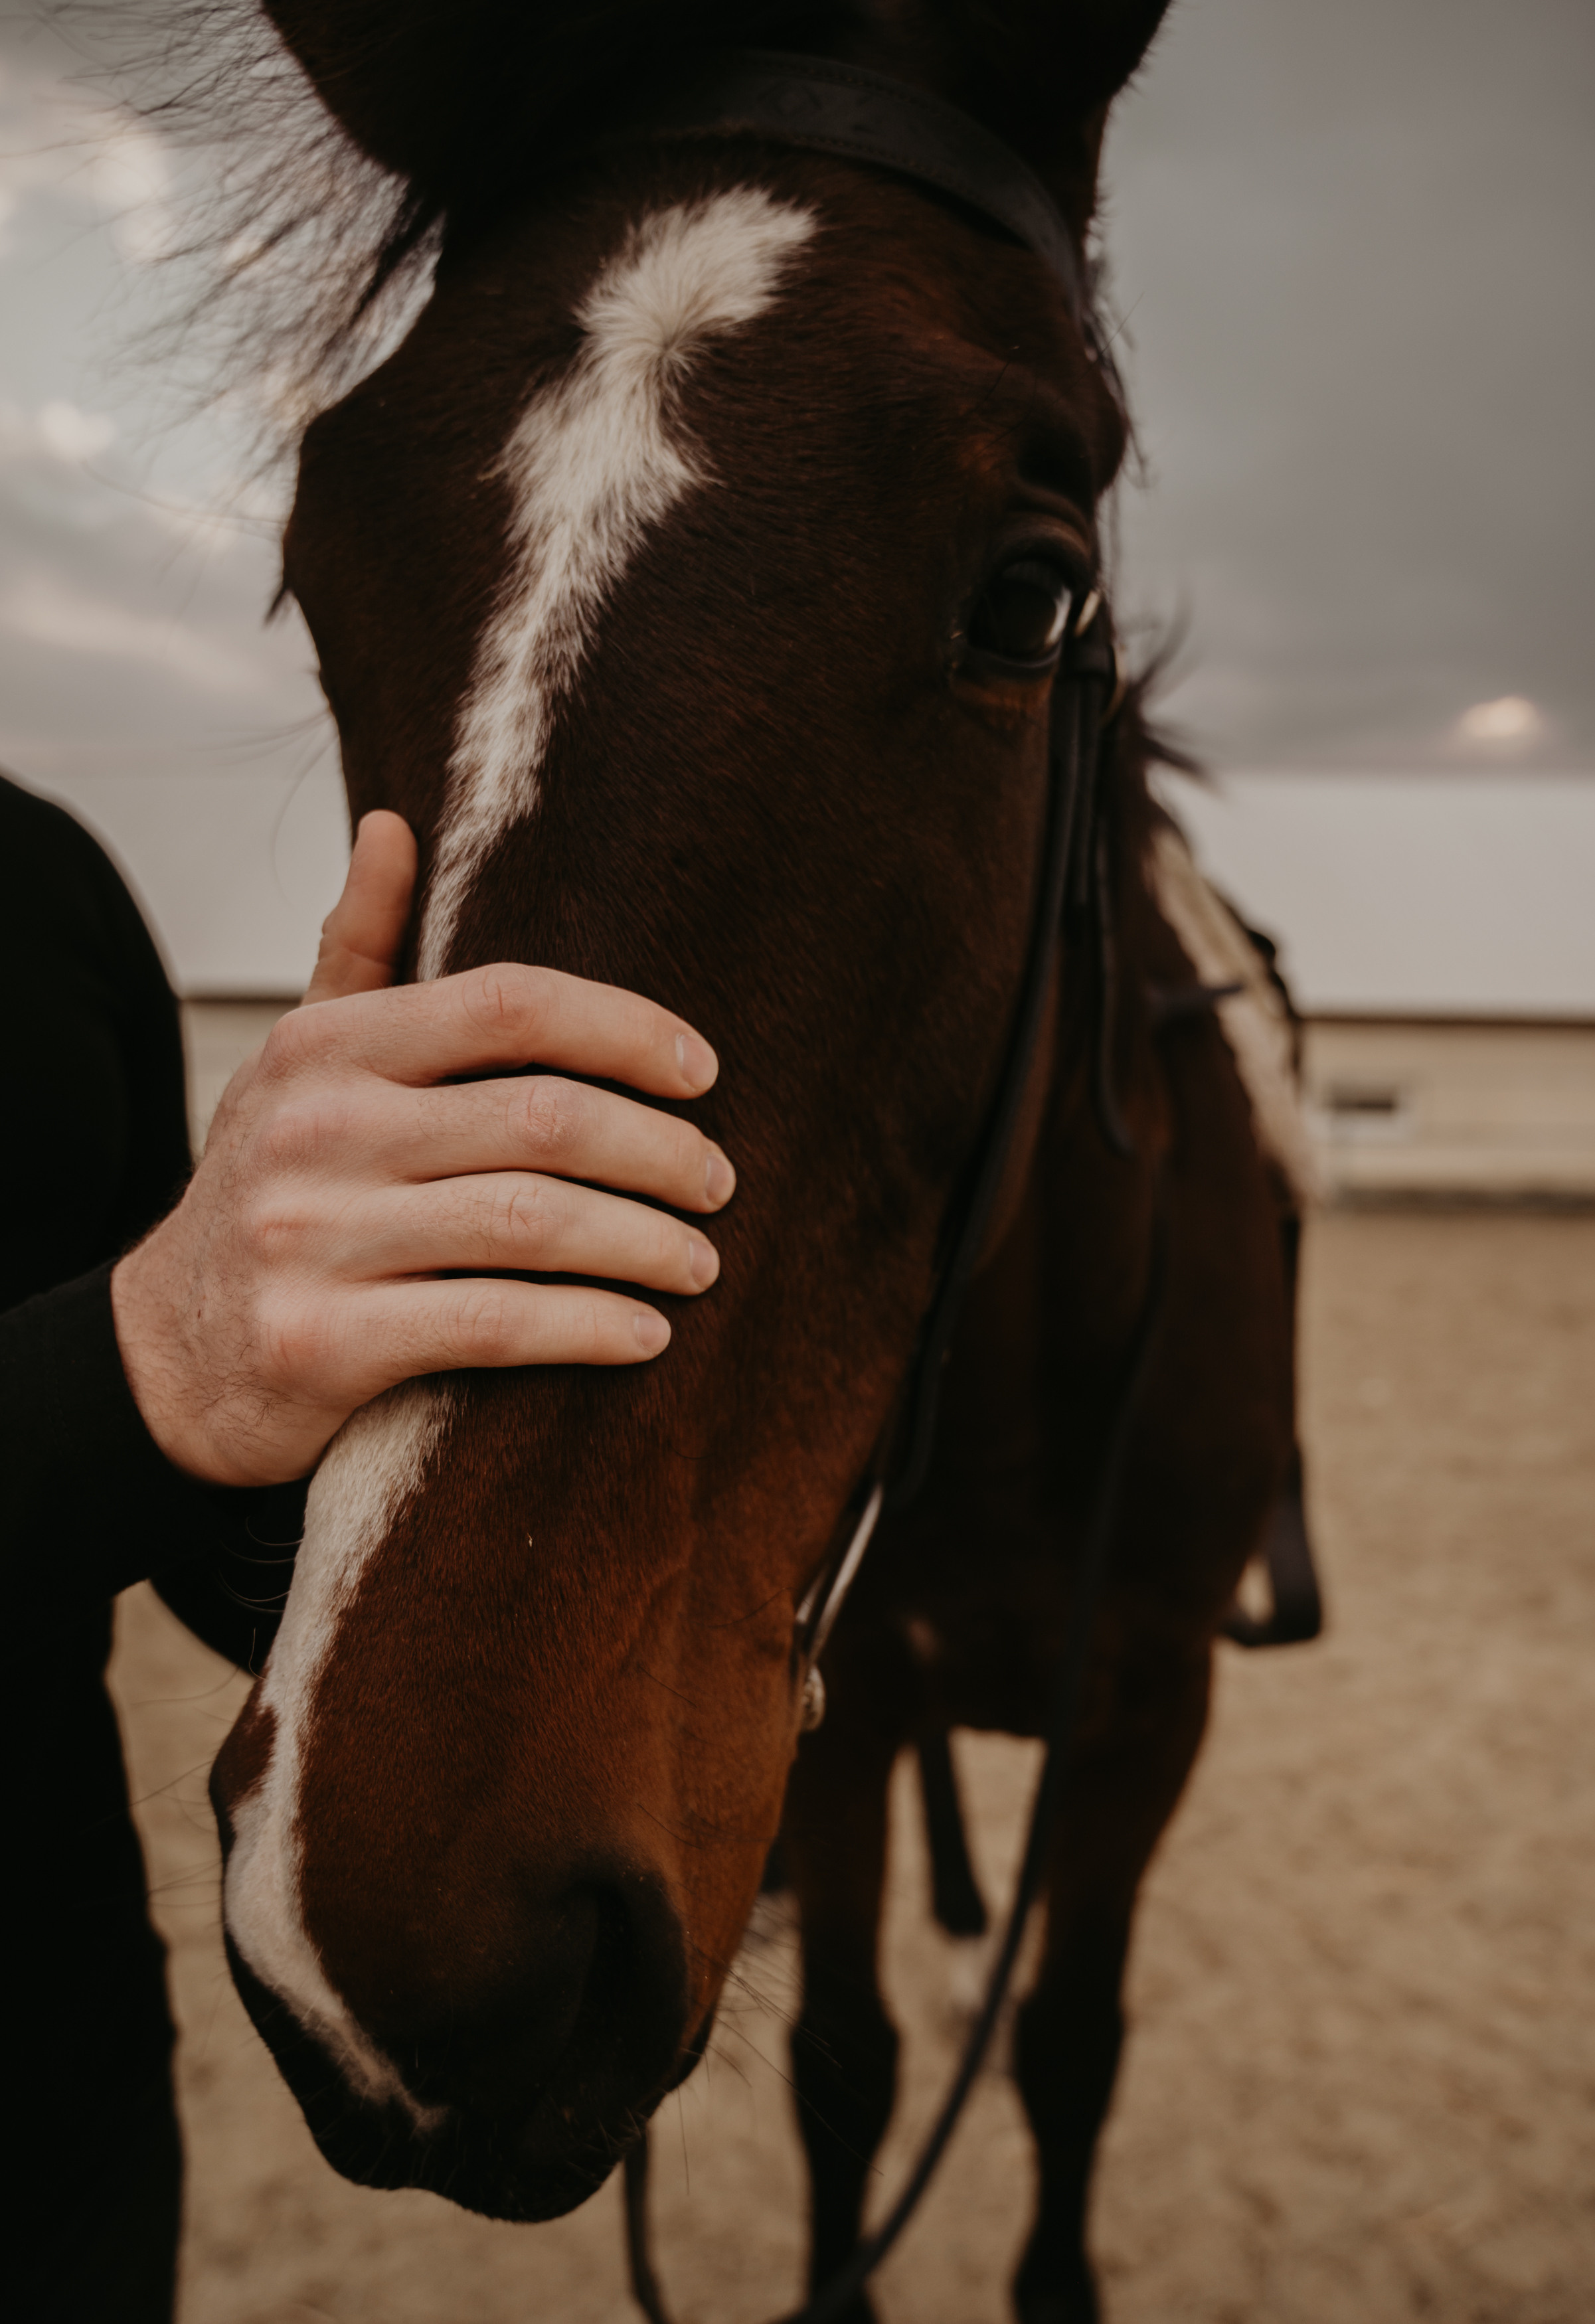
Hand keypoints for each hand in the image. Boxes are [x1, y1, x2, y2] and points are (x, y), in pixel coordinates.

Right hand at [111, 812, 733, 1486]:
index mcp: (323, 1047)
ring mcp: (310, 1238)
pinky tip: (646, 1335)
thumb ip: (358, 951)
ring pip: (531, 1224)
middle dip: (659, 1152)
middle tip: (718, 1181)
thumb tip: (394, 824)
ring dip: (643, 1244)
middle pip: (542, 1118)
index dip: (625, 1029)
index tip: (701, 1071)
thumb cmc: (270, 1192)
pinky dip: (589, 1328)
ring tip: (700, 1261)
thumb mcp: (297, 1065)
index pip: (508, 1002)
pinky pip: (492, 1324)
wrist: (165, 1355)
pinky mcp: (320, 1343)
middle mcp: (314, 1130)